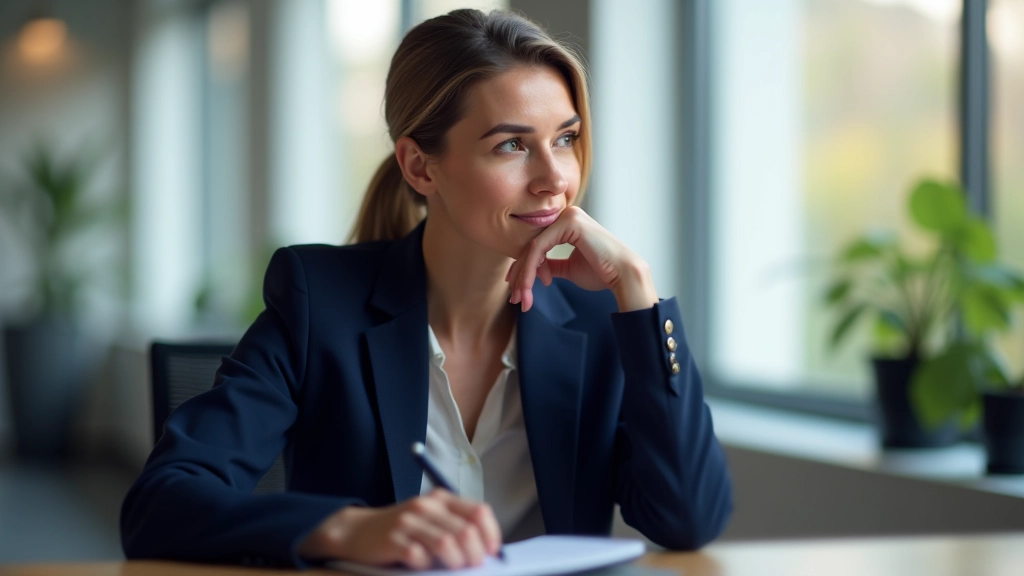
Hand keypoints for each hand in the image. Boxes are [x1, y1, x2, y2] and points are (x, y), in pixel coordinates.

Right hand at [297, 489, 501, 568]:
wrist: (357, 532)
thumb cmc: (401, 530)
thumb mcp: (430, 521)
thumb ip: (455, 529)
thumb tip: (486, 552)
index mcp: (441, 499)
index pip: (479, 512)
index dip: (491, 535)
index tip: (492, 553)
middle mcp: (426, 506)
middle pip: (466, 531)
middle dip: (475, 555)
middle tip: (472, 567)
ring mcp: (408, 522)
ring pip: (447, 544)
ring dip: (455, 563)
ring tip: (452, 570)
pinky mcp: (392, 540)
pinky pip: (419, 557)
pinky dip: (425, 566)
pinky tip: (421, 566)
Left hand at [506, 206, 658, 312]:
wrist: (623, 275)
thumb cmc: (602, 273)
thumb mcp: (569, 268)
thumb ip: (552, 265)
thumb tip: (536, 270)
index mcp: (568, 223)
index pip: (537, 244)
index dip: (524, 268)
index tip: (518, 289)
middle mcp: (567, 215)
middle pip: (532, 245)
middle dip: (520, 274)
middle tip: (515, 297)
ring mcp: (568, 216)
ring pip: (533, 248)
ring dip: (523, 276)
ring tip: (521, 297)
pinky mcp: (570, 223)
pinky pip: (539, 247)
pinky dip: (531, 269)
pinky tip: (531, 286)